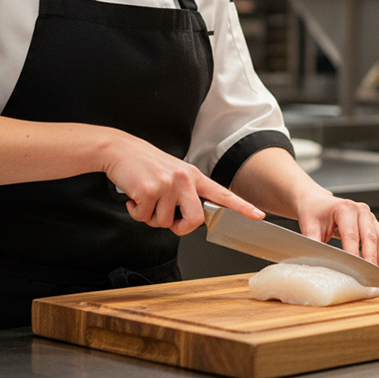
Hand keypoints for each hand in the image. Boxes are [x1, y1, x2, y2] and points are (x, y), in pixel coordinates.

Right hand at [102, 131, 262, 236]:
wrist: (120, 150)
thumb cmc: (146, 165)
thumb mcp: (174, 174)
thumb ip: (186, 193)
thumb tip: (188, 219)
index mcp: (193, 176)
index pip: (223, 193)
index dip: (242, 206)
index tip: (258, 215)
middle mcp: (184, 179)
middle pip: (195, 220)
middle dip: (179, 227)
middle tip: (166, 219)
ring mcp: (167, 184)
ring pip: (164, 223)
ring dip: (150, 217)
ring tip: (145, 197)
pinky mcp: (149, 190)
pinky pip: (144, 218)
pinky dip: (136, 212)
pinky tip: (134, 197)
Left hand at [295, 191, 378, 270]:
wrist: (317, 202)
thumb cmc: (313, 213)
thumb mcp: (309, 226)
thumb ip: (314, 243)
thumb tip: (316, 261)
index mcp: (345, 209)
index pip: (352, 235)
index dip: (354, 254)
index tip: (356, 270)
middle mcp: (360, 210)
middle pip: (369, 236)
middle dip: (372, 257)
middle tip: (373, 275)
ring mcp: (368, 216)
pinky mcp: (373, 222)